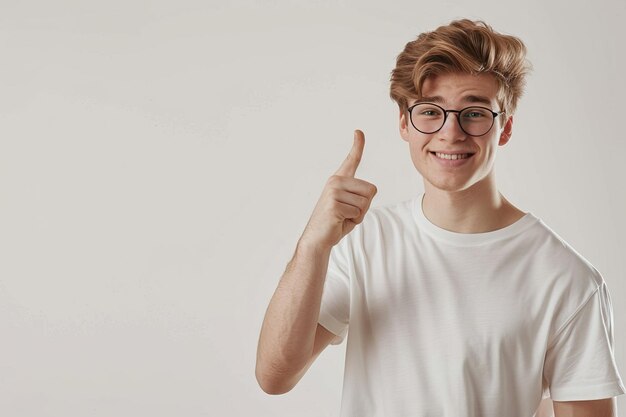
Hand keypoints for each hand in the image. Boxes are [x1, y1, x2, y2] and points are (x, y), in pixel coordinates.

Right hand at [300, 130, 377, 249]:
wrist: (317, 239)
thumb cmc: (336, 223)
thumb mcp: (351, 206)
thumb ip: (360, 196)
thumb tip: (370, 190)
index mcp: (339, 180)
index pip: (352, 160)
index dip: (357, 145)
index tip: (358, 132)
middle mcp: (335, 181)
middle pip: (371, 190)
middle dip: (365, 207)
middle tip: (348, 214)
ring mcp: (333, 191)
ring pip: (365, 202)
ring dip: (358, 215)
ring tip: (342, 218)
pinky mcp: (334, 203)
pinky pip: (357, 212)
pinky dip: (353, 221)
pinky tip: (338, 222)